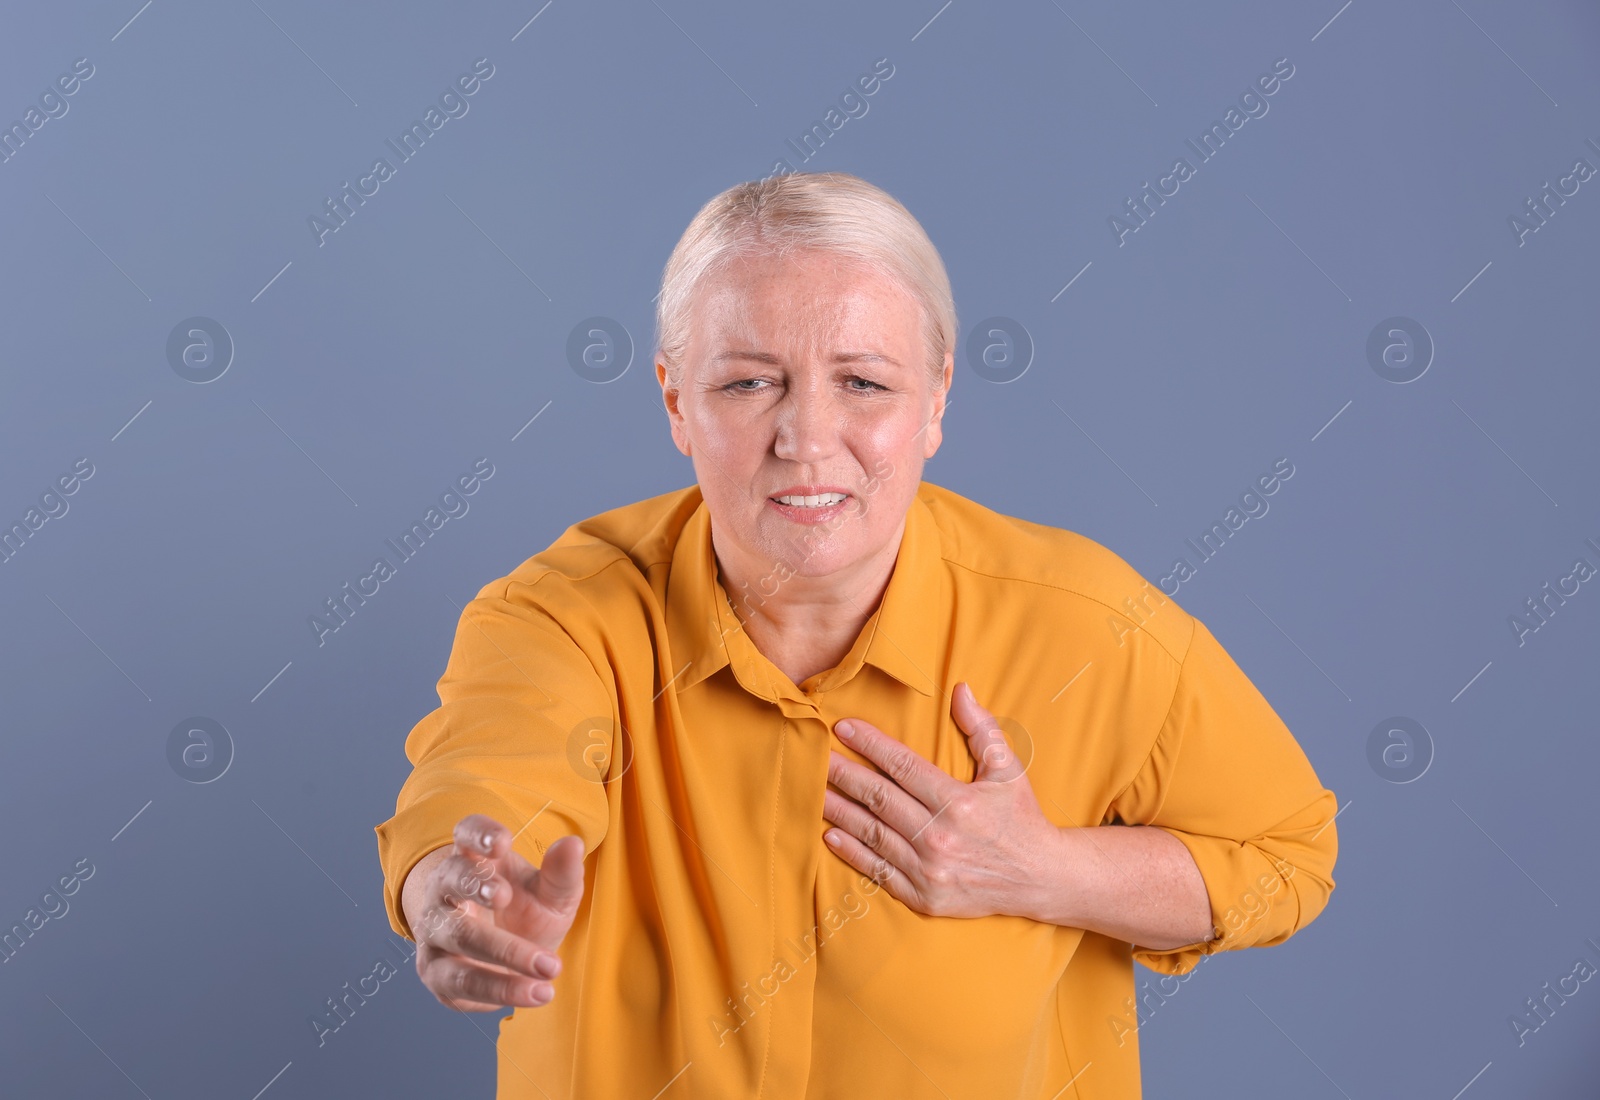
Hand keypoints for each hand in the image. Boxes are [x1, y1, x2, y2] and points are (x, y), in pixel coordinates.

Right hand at [412, 814, 585, 1011]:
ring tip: (549, 966)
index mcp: (473, 859)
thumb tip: (573, 845)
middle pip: (451, 880)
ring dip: (502, 951)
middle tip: (505, 896)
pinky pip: (462, 981)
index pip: (465, 834)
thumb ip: (561, 874)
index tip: (502, 842)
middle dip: (477, 887)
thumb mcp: (551, 894)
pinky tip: (536, 992)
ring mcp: (435, 932)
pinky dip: (501, 988)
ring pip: (456, 936)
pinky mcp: (436, 972)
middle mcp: (445, 891)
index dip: (478, 834)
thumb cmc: (525, 913)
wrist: (504, 961)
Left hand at [821, 681, 1061, 918]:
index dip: (870, 744)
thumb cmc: (1021, 818)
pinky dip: (852, 853)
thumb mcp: (1009, 769)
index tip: (843, 728)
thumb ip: (982, 729)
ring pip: (872, 834)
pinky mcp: (925, 896)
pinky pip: (879, 871)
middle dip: (843, 773)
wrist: (1041, 879)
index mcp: (959, 802)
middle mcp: (941, 836)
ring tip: (814, 791)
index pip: (902, 765)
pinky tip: (831, 835)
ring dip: (839, 811)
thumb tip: (960, 689)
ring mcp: (930, 869)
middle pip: (878, 798)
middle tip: (815, 756)